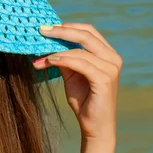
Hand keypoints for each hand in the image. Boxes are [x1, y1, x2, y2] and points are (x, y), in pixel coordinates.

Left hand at [33, 23, 122, 141]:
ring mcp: (111, 68)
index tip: (46, 27)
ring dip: (56, 50)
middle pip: (85, 34)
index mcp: (107, 53)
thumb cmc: (83, 99)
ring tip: (40, 56)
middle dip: (61, 31)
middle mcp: (113, 58)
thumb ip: (63, 57)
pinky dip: (63, 59)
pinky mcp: (105, 79)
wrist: (94, 126)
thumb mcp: (71, 73)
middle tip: (41, 30)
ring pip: (79, 50)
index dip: (67, 26)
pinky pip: (80, 63)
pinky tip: (49, 60)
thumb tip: (46, 42)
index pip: (88, 30)